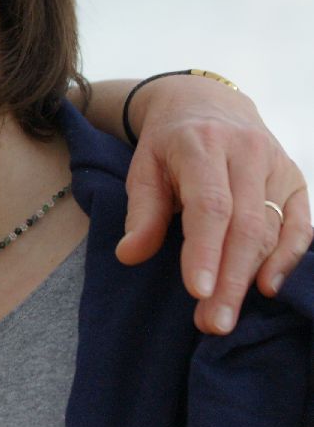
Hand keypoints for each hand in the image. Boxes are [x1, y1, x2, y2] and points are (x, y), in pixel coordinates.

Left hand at [114, 73, 309, 334]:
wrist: (207, 103)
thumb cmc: (169, 143)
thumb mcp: (144, 166)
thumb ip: (142, 211)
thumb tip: (129, 255)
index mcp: (202, 144)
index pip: (210, 205)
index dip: (205, 250)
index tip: (196, 291)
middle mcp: (247, 152)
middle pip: (245, 225)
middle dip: (229, 279)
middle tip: (211, 323)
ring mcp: (277, 166)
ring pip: (272, 230)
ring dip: (251, 278)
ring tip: (225, 316)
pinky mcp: (296, 180)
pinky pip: (300, 225)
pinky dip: (289, 259)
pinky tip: (269, 288)